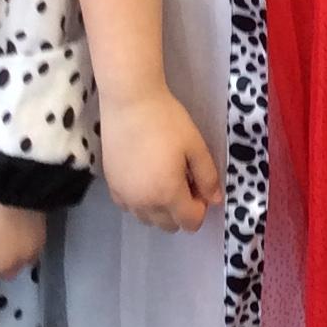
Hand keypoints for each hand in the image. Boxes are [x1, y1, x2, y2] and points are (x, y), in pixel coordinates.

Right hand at [101, 86, 222, 232]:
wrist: (129, 102)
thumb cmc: (167, 120)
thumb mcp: (196, 146)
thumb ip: (208, 177)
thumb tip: (215, 201)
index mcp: (168, 194)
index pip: (190, 222)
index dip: (201, 207)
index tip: (199, 184)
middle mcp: (144, 203)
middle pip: (169, 225)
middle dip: (181, 210)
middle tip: (184, 179)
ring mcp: (124, 196)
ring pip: (148, 219)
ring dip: (160, 208)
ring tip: (163, 177)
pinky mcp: (111, 185)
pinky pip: (129, 207)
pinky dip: (140, 201)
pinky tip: (144, 177)